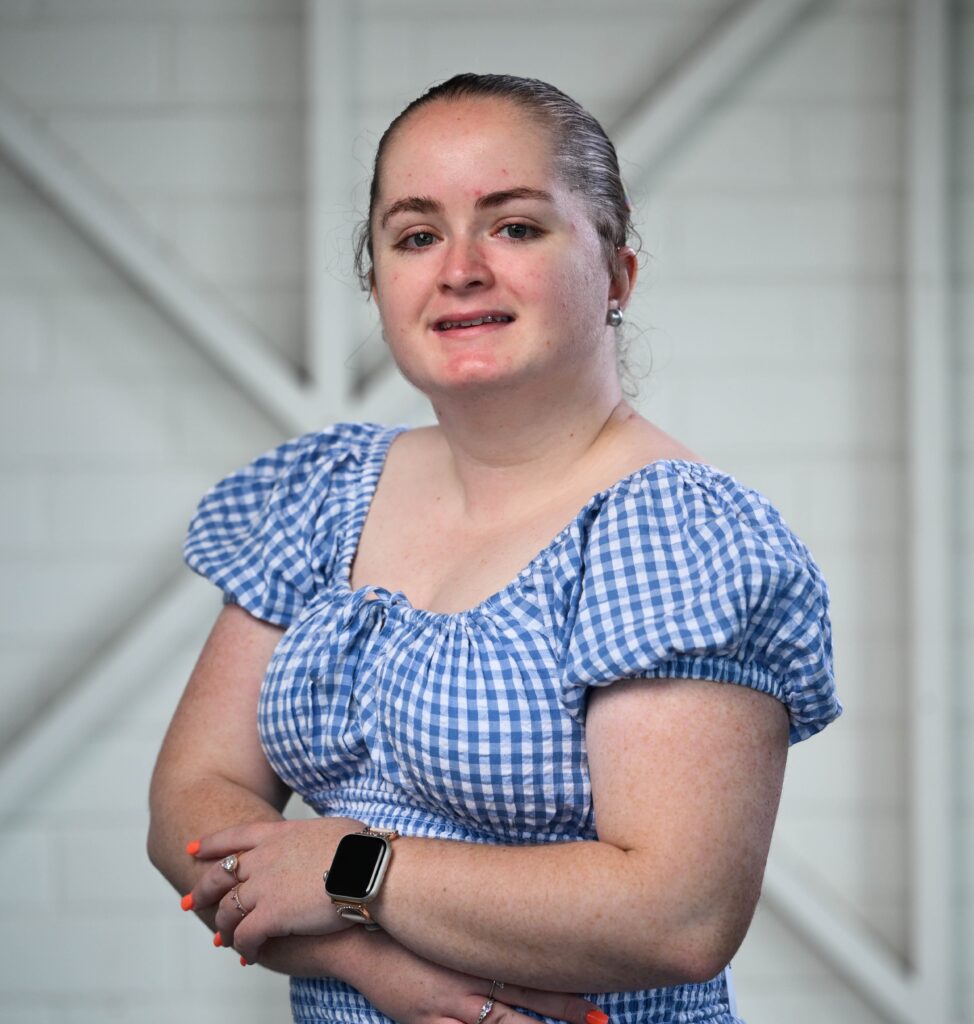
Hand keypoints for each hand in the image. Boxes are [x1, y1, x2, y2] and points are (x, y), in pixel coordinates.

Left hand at [187, 816, 364, 958]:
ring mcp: (264, 887)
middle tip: (190, 902)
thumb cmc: (361, 850)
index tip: (193, 849)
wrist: (367, 870)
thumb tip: (318, 841)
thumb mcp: (329, 829)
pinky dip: (243, 947)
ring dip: (222, 927)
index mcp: (278, 835)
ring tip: (222, 939)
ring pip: (227, 910)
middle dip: (201, 890)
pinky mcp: (271, 916)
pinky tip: (249, 956)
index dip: (211, 843)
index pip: (234, 836)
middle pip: (220, 875)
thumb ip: (311, 837)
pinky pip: (245, 936)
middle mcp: (264, 859)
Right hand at [349, 931, 606, 1023]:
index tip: (600, 989)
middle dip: (566, 1011)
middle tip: (601, 1019)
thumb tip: (518, 914)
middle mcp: (471, 977)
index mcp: (479, 947)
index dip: (566, 982)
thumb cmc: (405, 918)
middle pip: (528, 999)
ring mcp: (450, 1005)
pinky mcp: (426, 1022)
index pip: (532, 966)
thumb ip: (481, 921)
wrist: (358, 931)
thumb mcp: (449, 914)